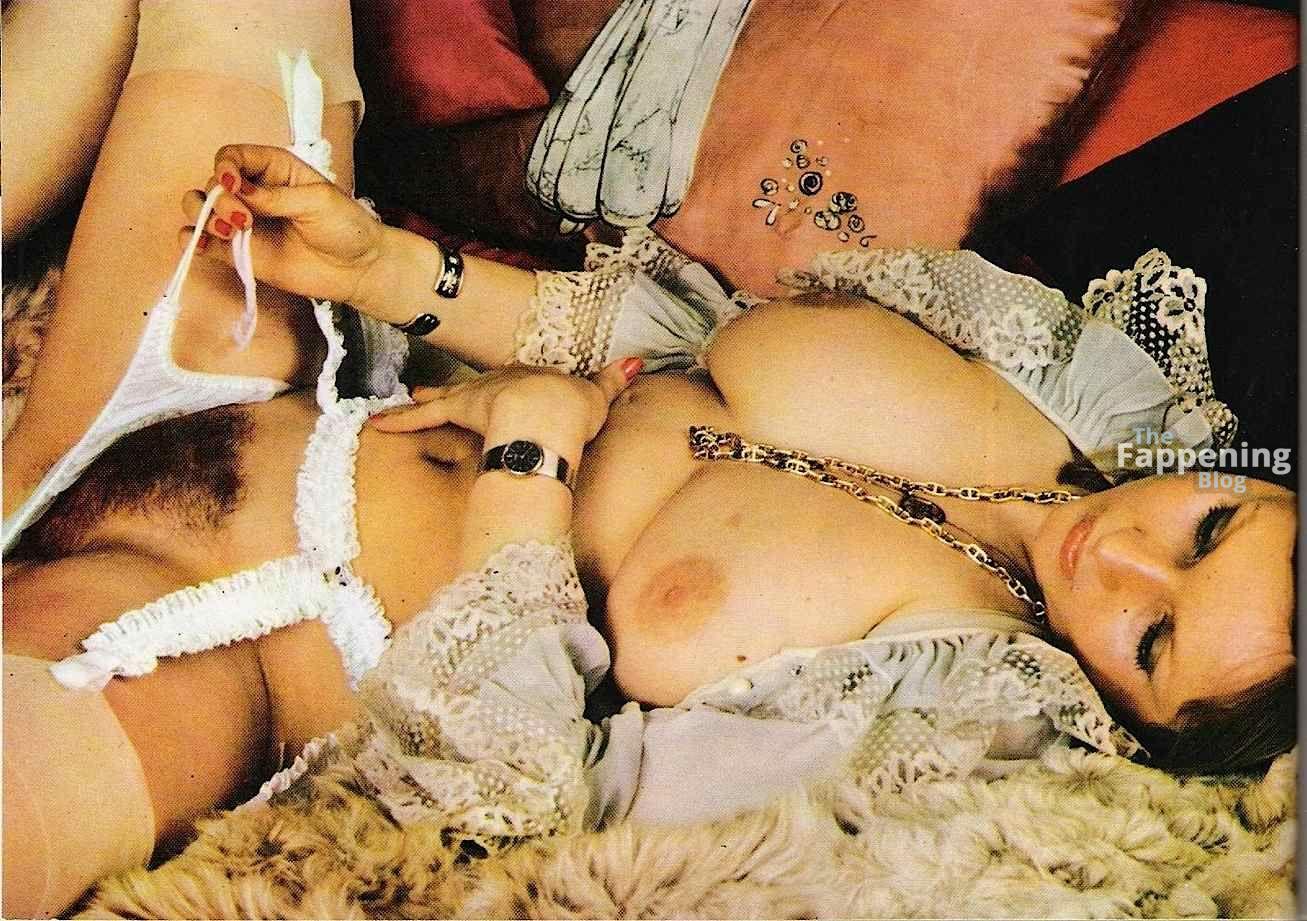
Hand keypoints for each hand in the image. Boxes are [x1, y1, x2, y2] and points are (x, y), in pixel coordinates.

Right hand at [179, 144, 383, 305]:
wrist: (358, 269)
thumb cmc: (346, 227)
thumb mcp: (318, 201)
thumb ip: (275, 196)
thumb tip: (238, 192)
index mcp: (273, 169)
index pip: (232, 157)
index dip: (225, 167)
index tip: (234, 184)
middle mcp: (253, 192)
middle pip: (213, 183)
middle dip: (218, 198)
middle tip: (243, 219)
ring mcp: (244, 223)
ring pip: (201, 208)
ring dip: (203, 216)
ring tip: (230, 232)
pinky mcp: (241, 252)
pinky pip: (204, 243)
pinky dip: (193, 241)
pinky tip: (200, 244)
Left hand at [370, 359, 643, 444]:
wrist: (548, 414)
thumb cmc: (571, 410)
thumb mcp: (597, 396)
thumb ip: (612, 382)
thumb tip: (636, 362)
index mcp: (532, 380)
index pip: (515, 386)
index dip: (504, 392)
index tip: (494, 395)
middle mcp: (500, 383)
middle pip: (473, 388)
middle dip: (454, 391)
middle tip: (427, 390)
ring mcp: (476, 396)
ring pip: (442, 399)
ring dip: (420, 402)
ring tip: (400, 403)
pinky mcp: (458, 411)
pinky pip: (420, 418)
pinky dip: (398, 421)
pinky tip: (375, 424)